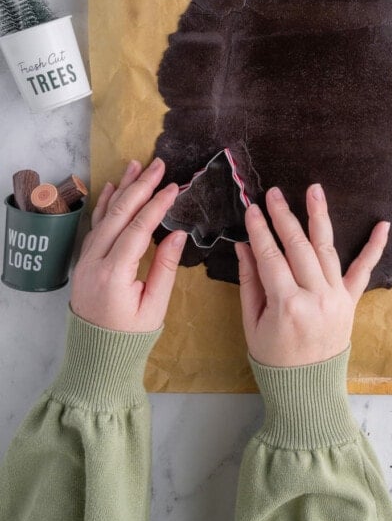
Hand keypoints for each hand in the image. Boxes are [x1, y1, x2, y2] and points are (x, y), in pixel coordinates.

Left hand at [70, 158, 186, 331]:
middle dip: (140, 187)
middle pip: (119, 215)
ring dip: (121, 189)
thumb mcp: (155, 305)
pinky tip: (112, 188)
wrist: (97, 355)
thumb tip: (178, 233)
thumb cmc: (131, 335)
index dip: (157, 205)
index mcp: (115, 274)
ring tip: (136, 165)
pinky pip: (94, 226)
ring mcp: (86, 260)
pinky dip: (104, 205)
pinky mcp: (84, 261)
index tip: (174, 187)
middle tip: (158, 165)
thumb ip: (166, 267)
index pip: (139, 229)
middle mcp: (95, 262)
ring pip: (104, 216)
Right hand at [234, 184, 388, 366]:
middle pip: (298, 248)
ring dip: (320, 217)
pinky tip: (383, 225)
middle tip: (273, 193)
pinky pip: (364, 271)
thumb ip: (250, 282)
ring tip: (314, 190)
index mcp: (287, 306)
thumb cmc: (274, 360)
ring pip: (326, 249)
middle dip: (283, 217)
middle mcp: (315, 298)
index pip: (271, 257)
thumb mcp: (253, 324)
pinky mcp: (351, 302)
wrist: (307, 389)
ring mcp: (336, 298)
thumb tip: (244, 245)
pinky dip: (375, 248)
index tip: (252, 209)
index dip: (260, 231)